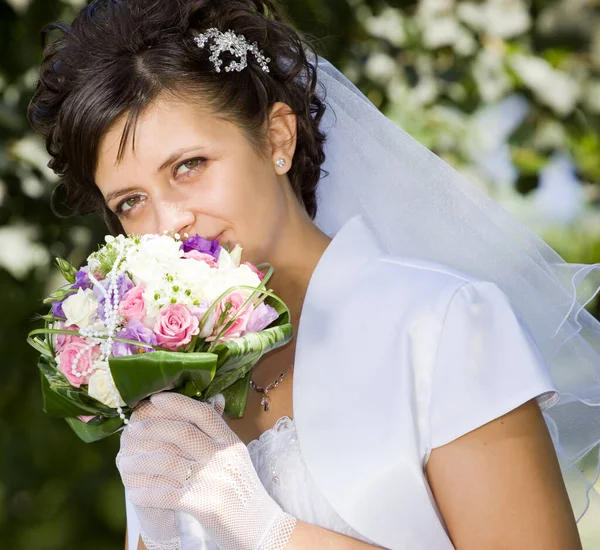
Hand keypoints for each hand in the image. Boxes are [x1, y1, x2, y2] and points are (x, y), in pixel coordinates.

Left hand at [117, 393, 296, 549]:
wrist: (261, 529)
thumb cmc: (244, 492)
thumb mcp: (237, 457)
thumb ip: (221, 433)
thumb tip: (216, 399)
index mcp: (231, 443)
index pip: (203, 413)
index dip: (178, 403)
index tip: (156, 398)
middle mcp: (224, 457)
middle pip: (182, 433)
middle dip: (152, 428)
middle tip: (132, 430)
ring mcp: (215, 481)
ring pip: (168, 462)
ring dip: (141, 462)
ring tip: (126, 462)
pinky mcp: (205, 506)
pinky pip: (166, 494)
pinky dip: (146, 492)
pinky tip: (135, 491)